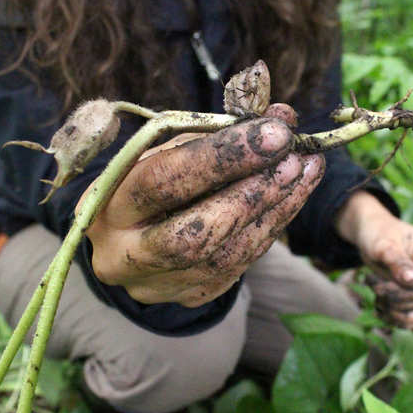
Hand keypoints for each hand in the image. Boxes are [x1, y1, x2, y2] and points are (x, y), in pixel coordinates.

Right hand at [78, 104, 323, 306]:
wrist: (127, 236)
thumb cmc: (150, 179)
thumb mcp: (167, 147)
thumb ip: (217, 132)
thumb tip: (280, 116)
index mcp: (106, 205)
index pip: (164, 180)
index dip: (222, 157)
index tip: (274, 132)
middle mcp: (124, 254)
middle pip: (196, 232)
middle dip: (254, 191)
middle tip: (296, 156)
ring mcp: (157, 283)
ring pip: (227, 254)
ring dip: (276, 207)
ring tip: (306, 169)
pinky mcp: (189, 295)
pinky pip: (241, 264)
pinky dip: (272, 224)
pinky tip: (294, 194)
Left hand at [336, 191, 412, 328]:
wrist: (372, 235)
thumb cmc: (379, 234)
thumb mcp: (383, 244)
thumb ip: (397, 261)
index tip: (395, 288)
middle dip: (397, 298)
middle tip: (373, 285)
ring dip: (396, 311)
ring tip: (376, 295)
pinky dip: (395, 319)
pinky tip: (379, 309)